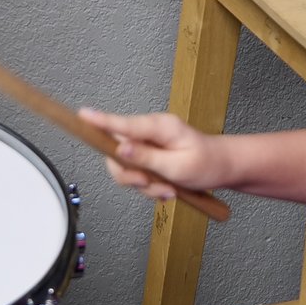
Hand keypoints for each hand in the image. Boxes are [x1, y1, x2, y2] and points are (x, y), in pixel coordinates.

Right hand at [78, 107, 227, 203]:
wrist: (223, 168)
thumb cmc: (207, 164)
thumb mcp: (179, 166)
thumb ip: (148, 158)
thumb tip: (121, 148)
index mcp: (160, 127)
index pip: (124, 124)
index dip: (101, 121)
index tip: (82, 115)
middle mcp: (150, 131)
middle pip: (117, 151)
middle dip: (131, 175)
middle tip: (150, 185)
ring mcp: (148, 144)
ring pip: (125, 167)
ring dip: (144, 185)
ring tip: (167, 190)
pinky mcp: (148, 156)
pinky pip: (136, 174)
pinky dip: (149, 187)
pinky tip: (167, 189)